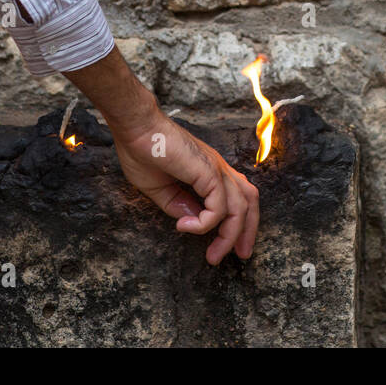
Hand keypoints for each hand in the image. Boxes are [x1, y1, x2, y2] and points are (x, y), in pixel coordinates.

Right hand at [112, 109, 259, 265]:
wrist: (136, 128)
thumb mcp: (160, 189)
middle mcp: (218, 168)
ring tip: (213, 255)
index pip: (238, 197)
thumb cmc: (142, 152)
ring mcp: (216, 168)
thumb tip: (192, 221)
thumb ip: (179, 205)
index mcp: (210, 171)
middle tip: (239, 256)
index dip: (238, 223)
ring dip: (230, 235)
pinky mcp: (208, 171)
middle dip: (248, 232)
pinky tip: (185, 227)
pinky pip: (219, 206)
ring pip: (240, 207)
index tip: (223, 246)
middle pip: (249, 202)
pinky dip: (206, 223)